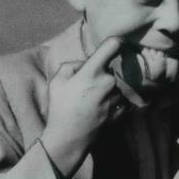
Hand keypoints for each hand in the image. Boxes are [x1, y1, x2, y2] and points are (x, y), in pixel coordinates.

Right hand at [41, 36, 123, 177]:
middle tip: (87, 86)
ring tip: (92, 100)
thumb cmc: (60, 109)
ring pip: (116, 84)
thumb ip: (70, 65)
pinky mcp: (122, 110)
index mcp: (92, 72)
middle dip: (102, 72)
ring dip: (109, 87)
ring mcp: (117, 97)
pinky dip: (114, 100)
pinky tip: (100, 108)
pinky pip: (122, 98)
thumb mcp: (56, 82)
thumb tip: (83, 63)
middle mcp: (108, 82)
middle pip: (112, 68)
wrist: (69, 138)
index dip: (116, 40)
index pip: (111, 46)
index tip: (119, 40)